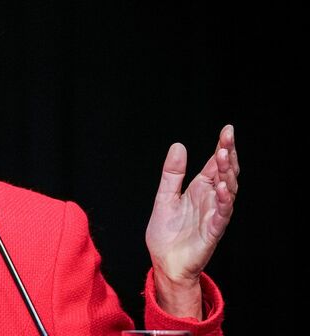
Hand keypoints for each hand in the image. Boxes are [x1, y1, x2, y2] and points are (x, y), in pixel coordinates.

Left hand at [145, 124, 238, 316]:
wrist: (164, 262)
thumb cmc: (167, 233)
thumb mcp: (164, 197)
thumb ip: (172, 174)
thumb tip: (178, 145)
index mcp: (200, 190)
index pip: (214, 165)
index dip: (222, 147)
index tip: (227, 130)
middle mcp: (210, 200)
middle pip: (225, 174)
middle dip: (228, 155)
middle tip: (228, 137)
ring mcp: (213, 215)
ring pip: (228, 191)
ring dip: (227, 174)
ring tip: (223, 156)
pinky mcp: (213, 231)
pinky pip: (222, 214)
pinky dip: (223, 201)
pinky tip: (220, 188)